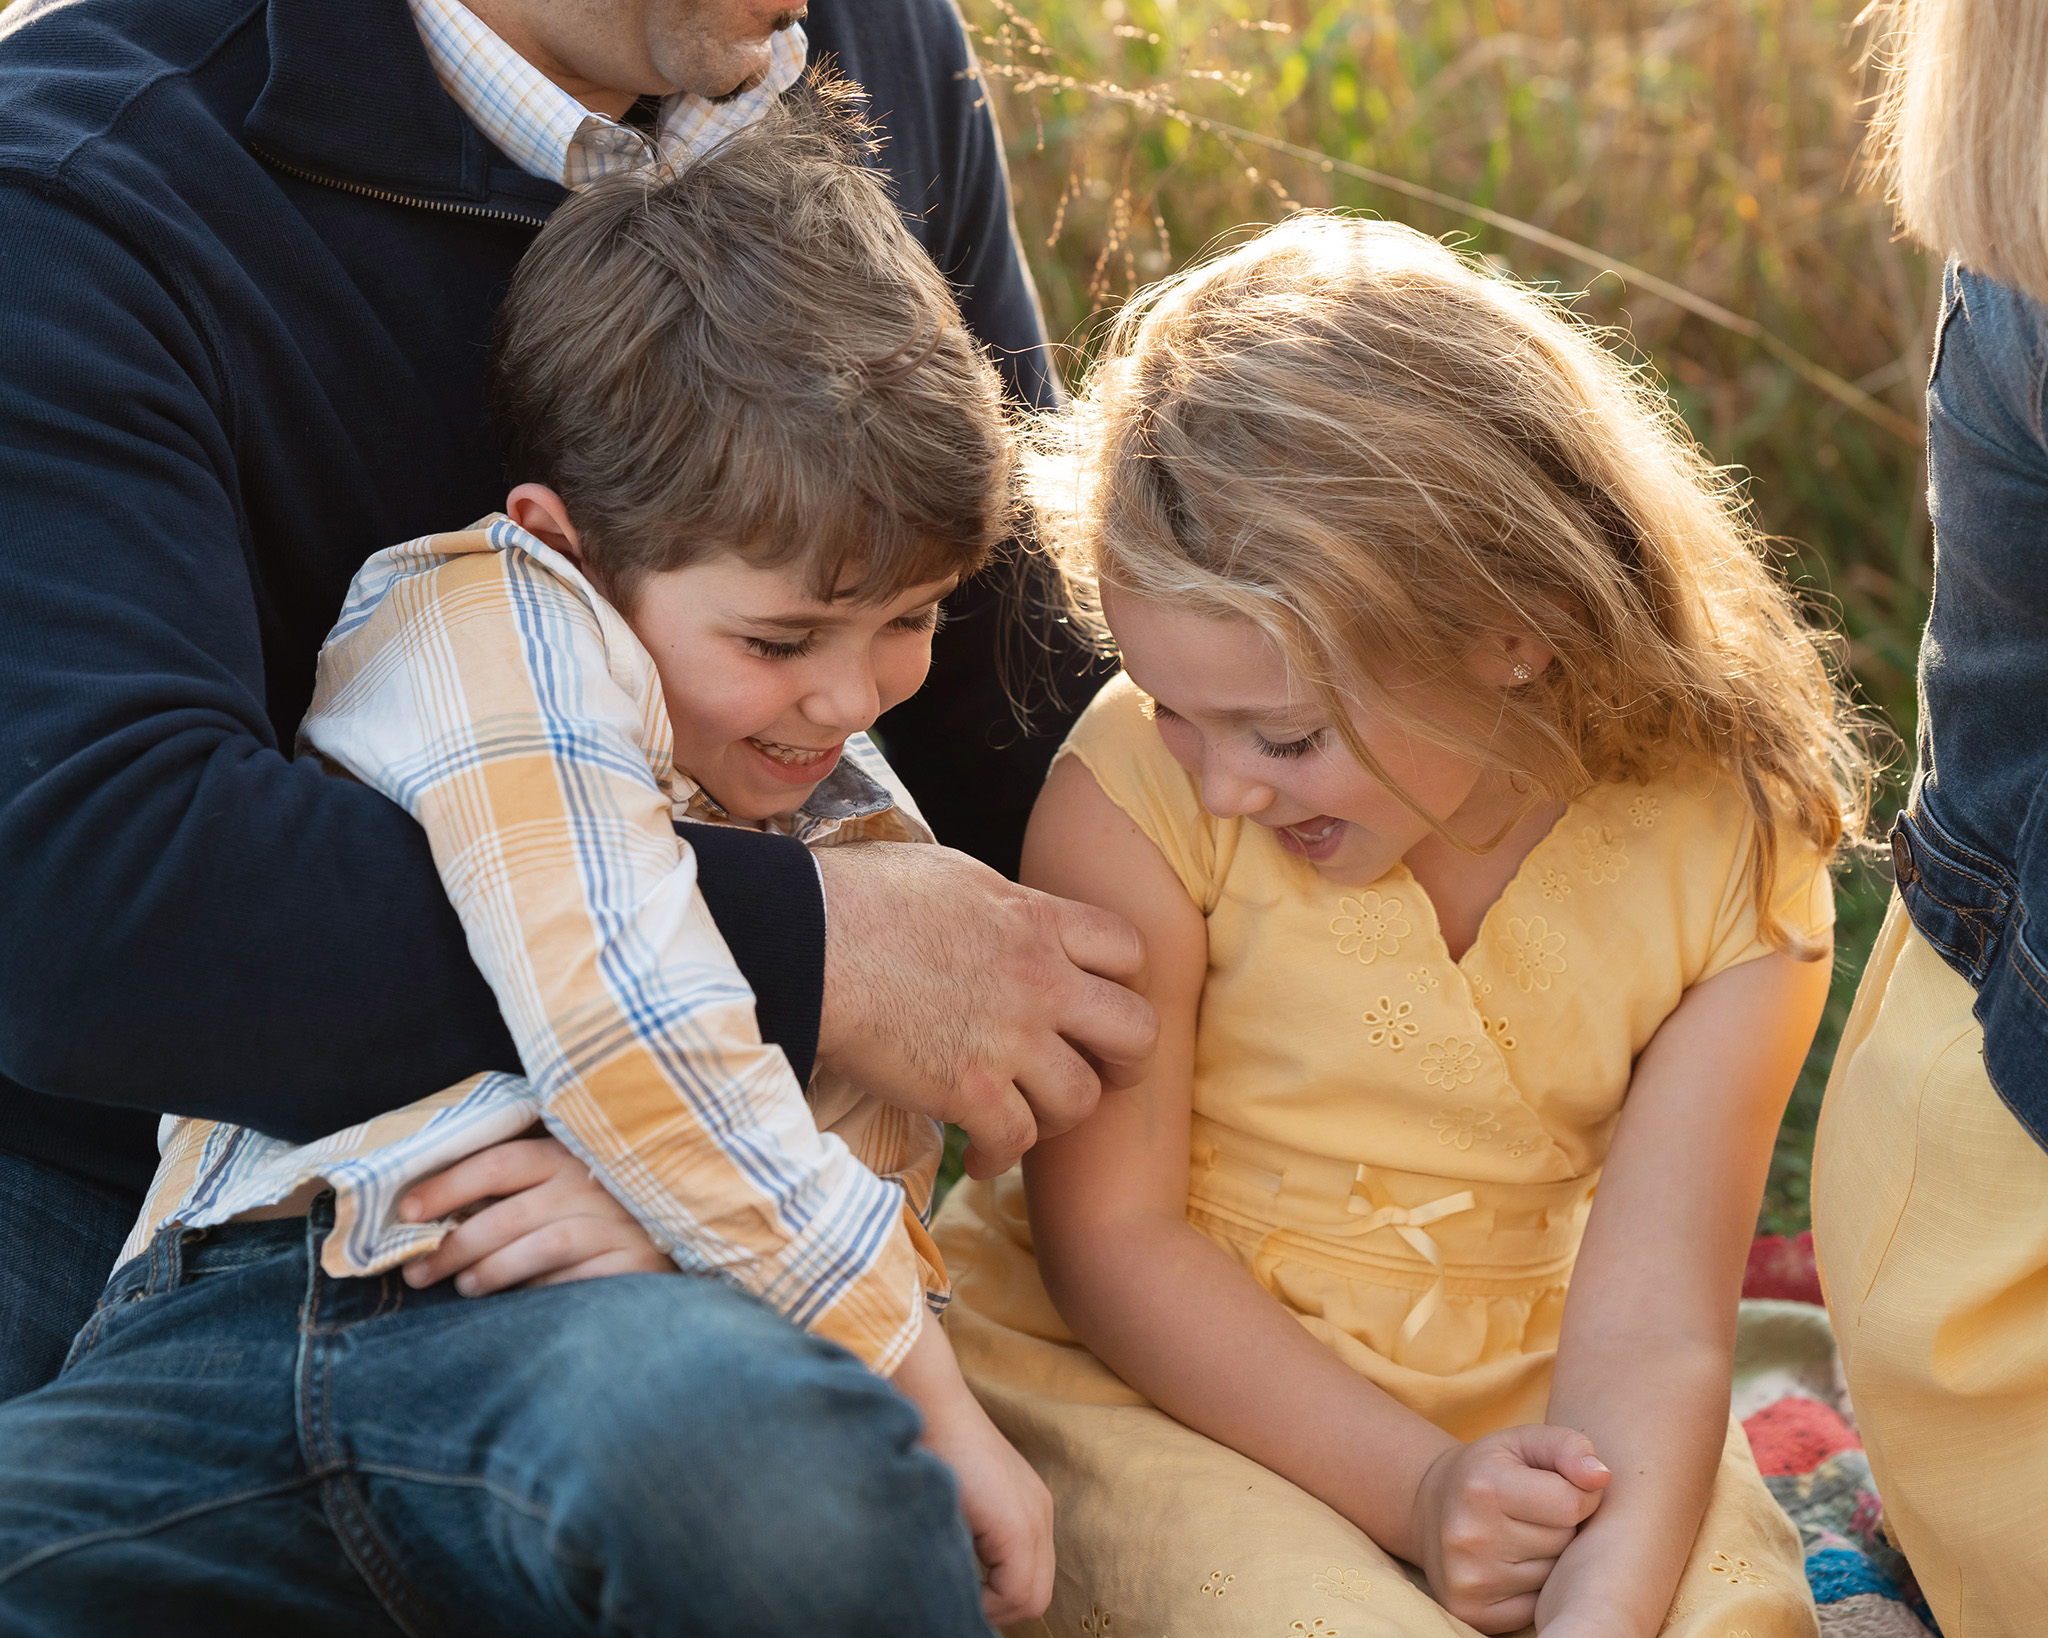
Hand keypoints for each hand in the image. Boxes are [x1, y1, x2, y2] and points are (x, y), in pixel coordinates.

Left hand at [397, 1133, 674, 1294]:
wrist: (672, 1230)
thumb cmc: (597, 1207)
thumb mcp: (558, 1180)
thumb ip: (512, 1189)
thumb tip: (432, 1215)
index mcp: (565, 1154)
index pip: (498, 1163)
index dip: (448, 1186)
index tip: (407, 1211)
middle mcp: (591, 1184)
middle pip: (509, 1213)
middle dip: (455, 1245)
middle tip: (418, 1271)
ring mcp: (617, 1223)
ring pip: (541, 1246)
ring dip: (493, 1270)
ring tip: (465, 1287)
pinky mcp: (637, 1261)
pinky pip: (578, 1280)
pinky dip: (542, 1292)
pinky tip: (520, 1303)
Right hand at [812, 841, 1155, 1178]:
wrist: (807, 939)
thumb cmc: (859, 897)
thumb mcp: (950, 874)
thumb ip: (997, 903)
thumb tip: (999, 912)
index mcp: (1036, 919)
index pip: (1129, 951)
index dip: (1123, 980)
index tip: (1098, 1000)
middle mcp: (1040, 980)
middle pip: (1136, 1033)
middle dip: (1125, 1060)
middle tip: (1100, 1071)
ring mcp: (1009, 1039)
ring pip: (1083, 1100)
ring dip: (1058, 1116)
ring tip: (1029, 1117)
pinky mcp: (969, 1090)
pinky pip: (1015, 1143)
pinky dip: (998, 1158)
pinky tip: (978, 1155)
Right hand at [897, 1320, 1053, 1624]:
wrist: (926, 1404)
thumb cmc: (926, 1445)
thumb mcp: (957, 1500)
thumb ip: (971, 1536)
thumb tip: (958, 1585)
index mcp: (1028, 1508)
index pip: (1029, 1582)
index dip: (996, 1602)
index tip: (961, 1597)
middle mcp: (1040, 1514)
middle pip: (1035, 1596)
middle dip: (997, 1609)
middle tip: (959, 1602)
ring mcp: (1033, 1518)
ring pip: (1031, 1598)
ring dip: (991, 1606)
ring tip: (956, 1592)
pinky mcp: (1017, 1525)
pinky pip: (1017, 1590)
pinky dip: (988, 1600)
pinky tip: (956, 1582)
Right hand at [1410, 1424, 1610, 1633]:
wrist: (1432, 1506)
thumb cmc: (1491, 1470)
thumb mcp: (1524, 1441)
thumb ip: (1569, 1447)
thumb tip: (1600, 1478)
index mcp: (1483, 1487)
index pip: (1571, 1505)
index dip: (1579, 1495)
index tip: (1560, 1487)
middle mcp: (1470, 1536)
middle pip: (1563, 1543)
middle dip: (1561, 1527)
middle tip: (1532, 1513)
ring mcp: (1470, 1580)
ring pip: (1553, 1577)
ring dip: (1549, 1558)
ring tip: (1521, 1536)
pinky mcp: (1472, 1613)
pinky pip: (1537, 1607)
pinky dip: (1534, 1588)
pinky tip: (1513, 1565)